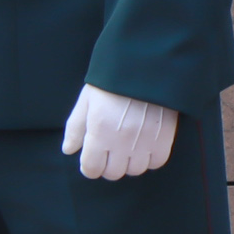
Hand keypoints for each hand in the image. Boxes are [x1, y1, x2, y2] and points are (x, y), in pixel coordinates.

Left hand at [59, 85, 177, 180]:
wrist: (146, 60)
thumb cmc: (113, 78)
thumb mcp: (87, 98)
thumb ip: (76, 127)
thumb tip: (69, 150)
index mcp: (99, 130)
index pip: (91, 168)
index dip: (89, 165)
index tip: (92, 158)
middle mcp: (121, 140)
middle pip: (113, 173)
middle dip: (108, 164)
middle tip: (109, 149)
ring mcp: (144, 140)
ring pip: (135, 170)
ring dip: (129, 162)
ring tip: (128, 145)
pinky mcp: (164, 137)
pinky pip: (156, 162)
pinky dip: (150, 158)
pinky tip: (144, 144)